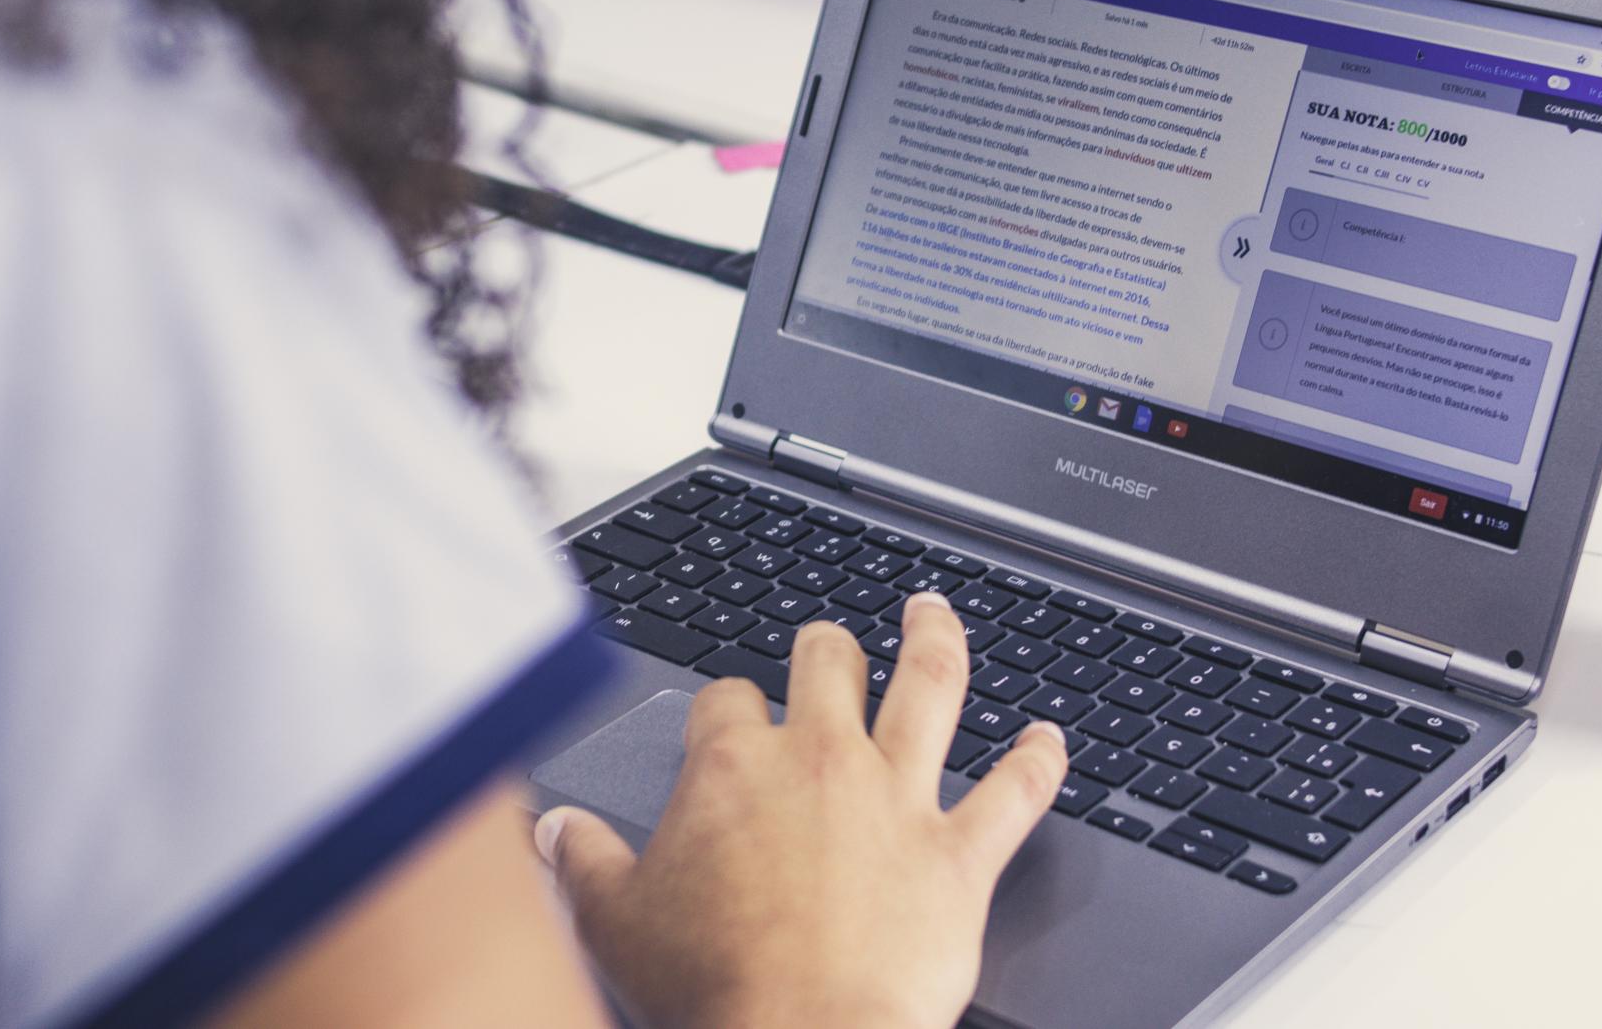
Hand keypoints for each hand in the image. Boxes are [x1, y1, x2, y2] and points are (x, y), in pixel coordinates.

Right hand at [534, 591, 1069, 1028]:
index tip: (727, 722)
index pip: (727, 698)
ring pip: (929, 687)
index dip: (726, 707)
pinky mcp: (960, 855)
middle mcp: (823, 758)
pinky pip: (1014, 792)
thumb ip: (580, 862)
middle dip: (825, 645)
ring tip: (935, 614)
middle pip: (829, 661)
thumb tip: (550, 830)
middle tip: (827, 643)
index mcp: (735, 764)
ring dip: (936, 642)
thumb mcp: (613, 922)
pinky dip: (1040, 761)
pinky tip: (1052, 737)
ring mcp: (899, 799)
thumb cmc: (711, 987)